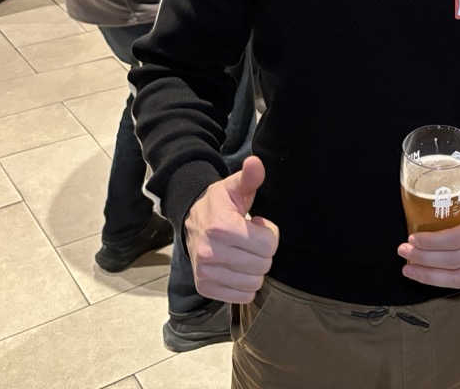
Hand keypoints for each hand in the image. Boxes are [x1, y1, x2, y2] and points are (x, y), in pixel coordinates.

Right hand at [184, 155, 279, 303]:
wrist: (190, 221)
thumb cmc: (219, 204)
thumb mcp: (234, 187)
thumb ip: (249, 177)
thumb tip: (256, 163)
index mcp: (221, 227)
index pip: (268, 244)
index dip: (269, 233)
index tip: (258, 225)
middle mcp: (210, 253)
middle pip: (263, 265)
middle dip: (263, 252)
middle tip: (250, 239)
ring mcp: (206, 273)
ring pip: (254, 283)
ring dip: (255, 269)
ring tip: (243, 252)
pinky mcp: (205, 287)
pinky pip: (243, 296)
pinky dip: (245, 284)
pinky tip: (237, 267)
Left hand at [397, 183, 459, 288]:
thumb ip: (457, 195)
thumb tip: (426, 196)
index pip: (457, 239)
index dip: (433, 242)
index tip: (413, 238)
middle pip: (454, 261)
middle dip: (424, 259)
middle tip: (403, 251)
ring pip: (457, 278)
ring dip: (429, 276)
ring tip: (408, 269)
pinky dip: (441, 280)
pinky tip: (425, 274)